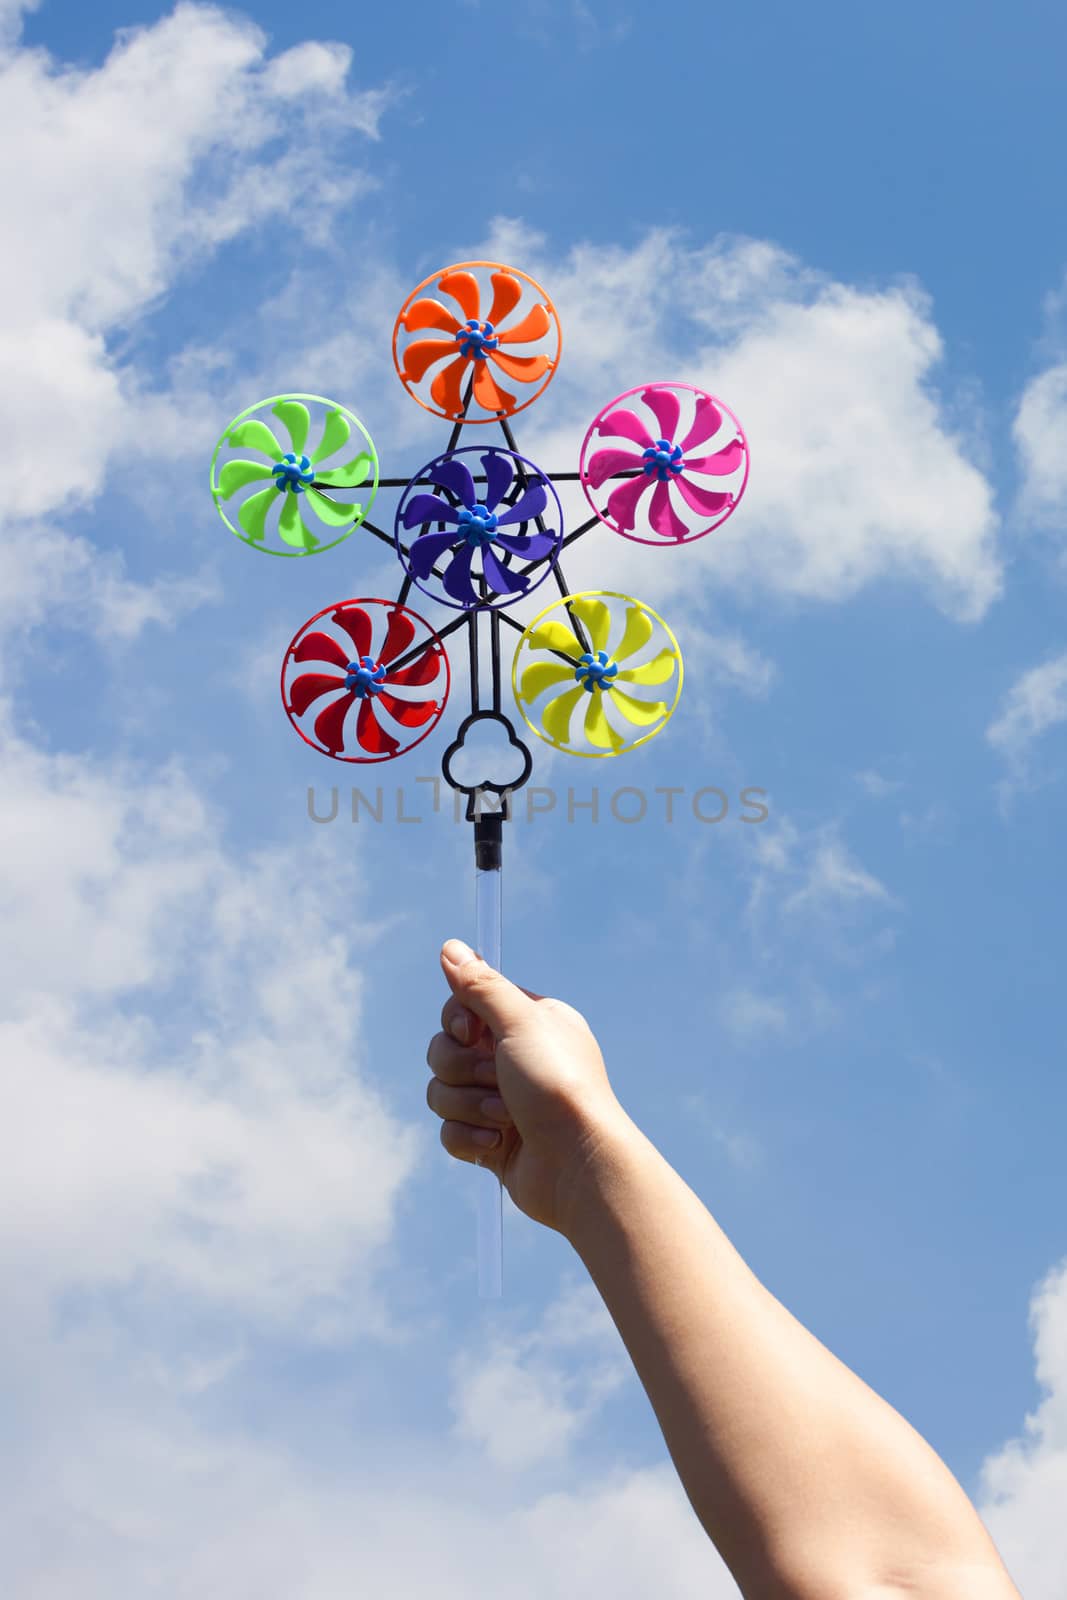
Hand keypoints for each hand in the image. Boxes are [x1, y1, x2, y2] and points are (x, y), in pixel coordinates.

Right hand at [425, 939, 630, 1235]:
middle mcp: (513, 1058)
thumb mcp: (520, 1023)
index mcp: (526, 1023)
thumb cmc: (558, 1086)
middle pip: (444, 1049)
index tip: (471, 1032)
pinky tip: (499, 1144)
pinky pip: (449, 1131)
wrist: (578, 1165)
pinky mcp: (490, 1140)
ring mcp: (499, 1100)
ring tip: (506, 1118)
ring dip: (468, 1105)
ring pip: (441, 1091)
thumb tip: (450, 947)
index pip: (463, 1007)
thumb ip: (481, 986)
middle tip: (497, 1079)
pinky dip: (469, 1137)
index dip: (457, 1021)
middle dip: (462, 1069)